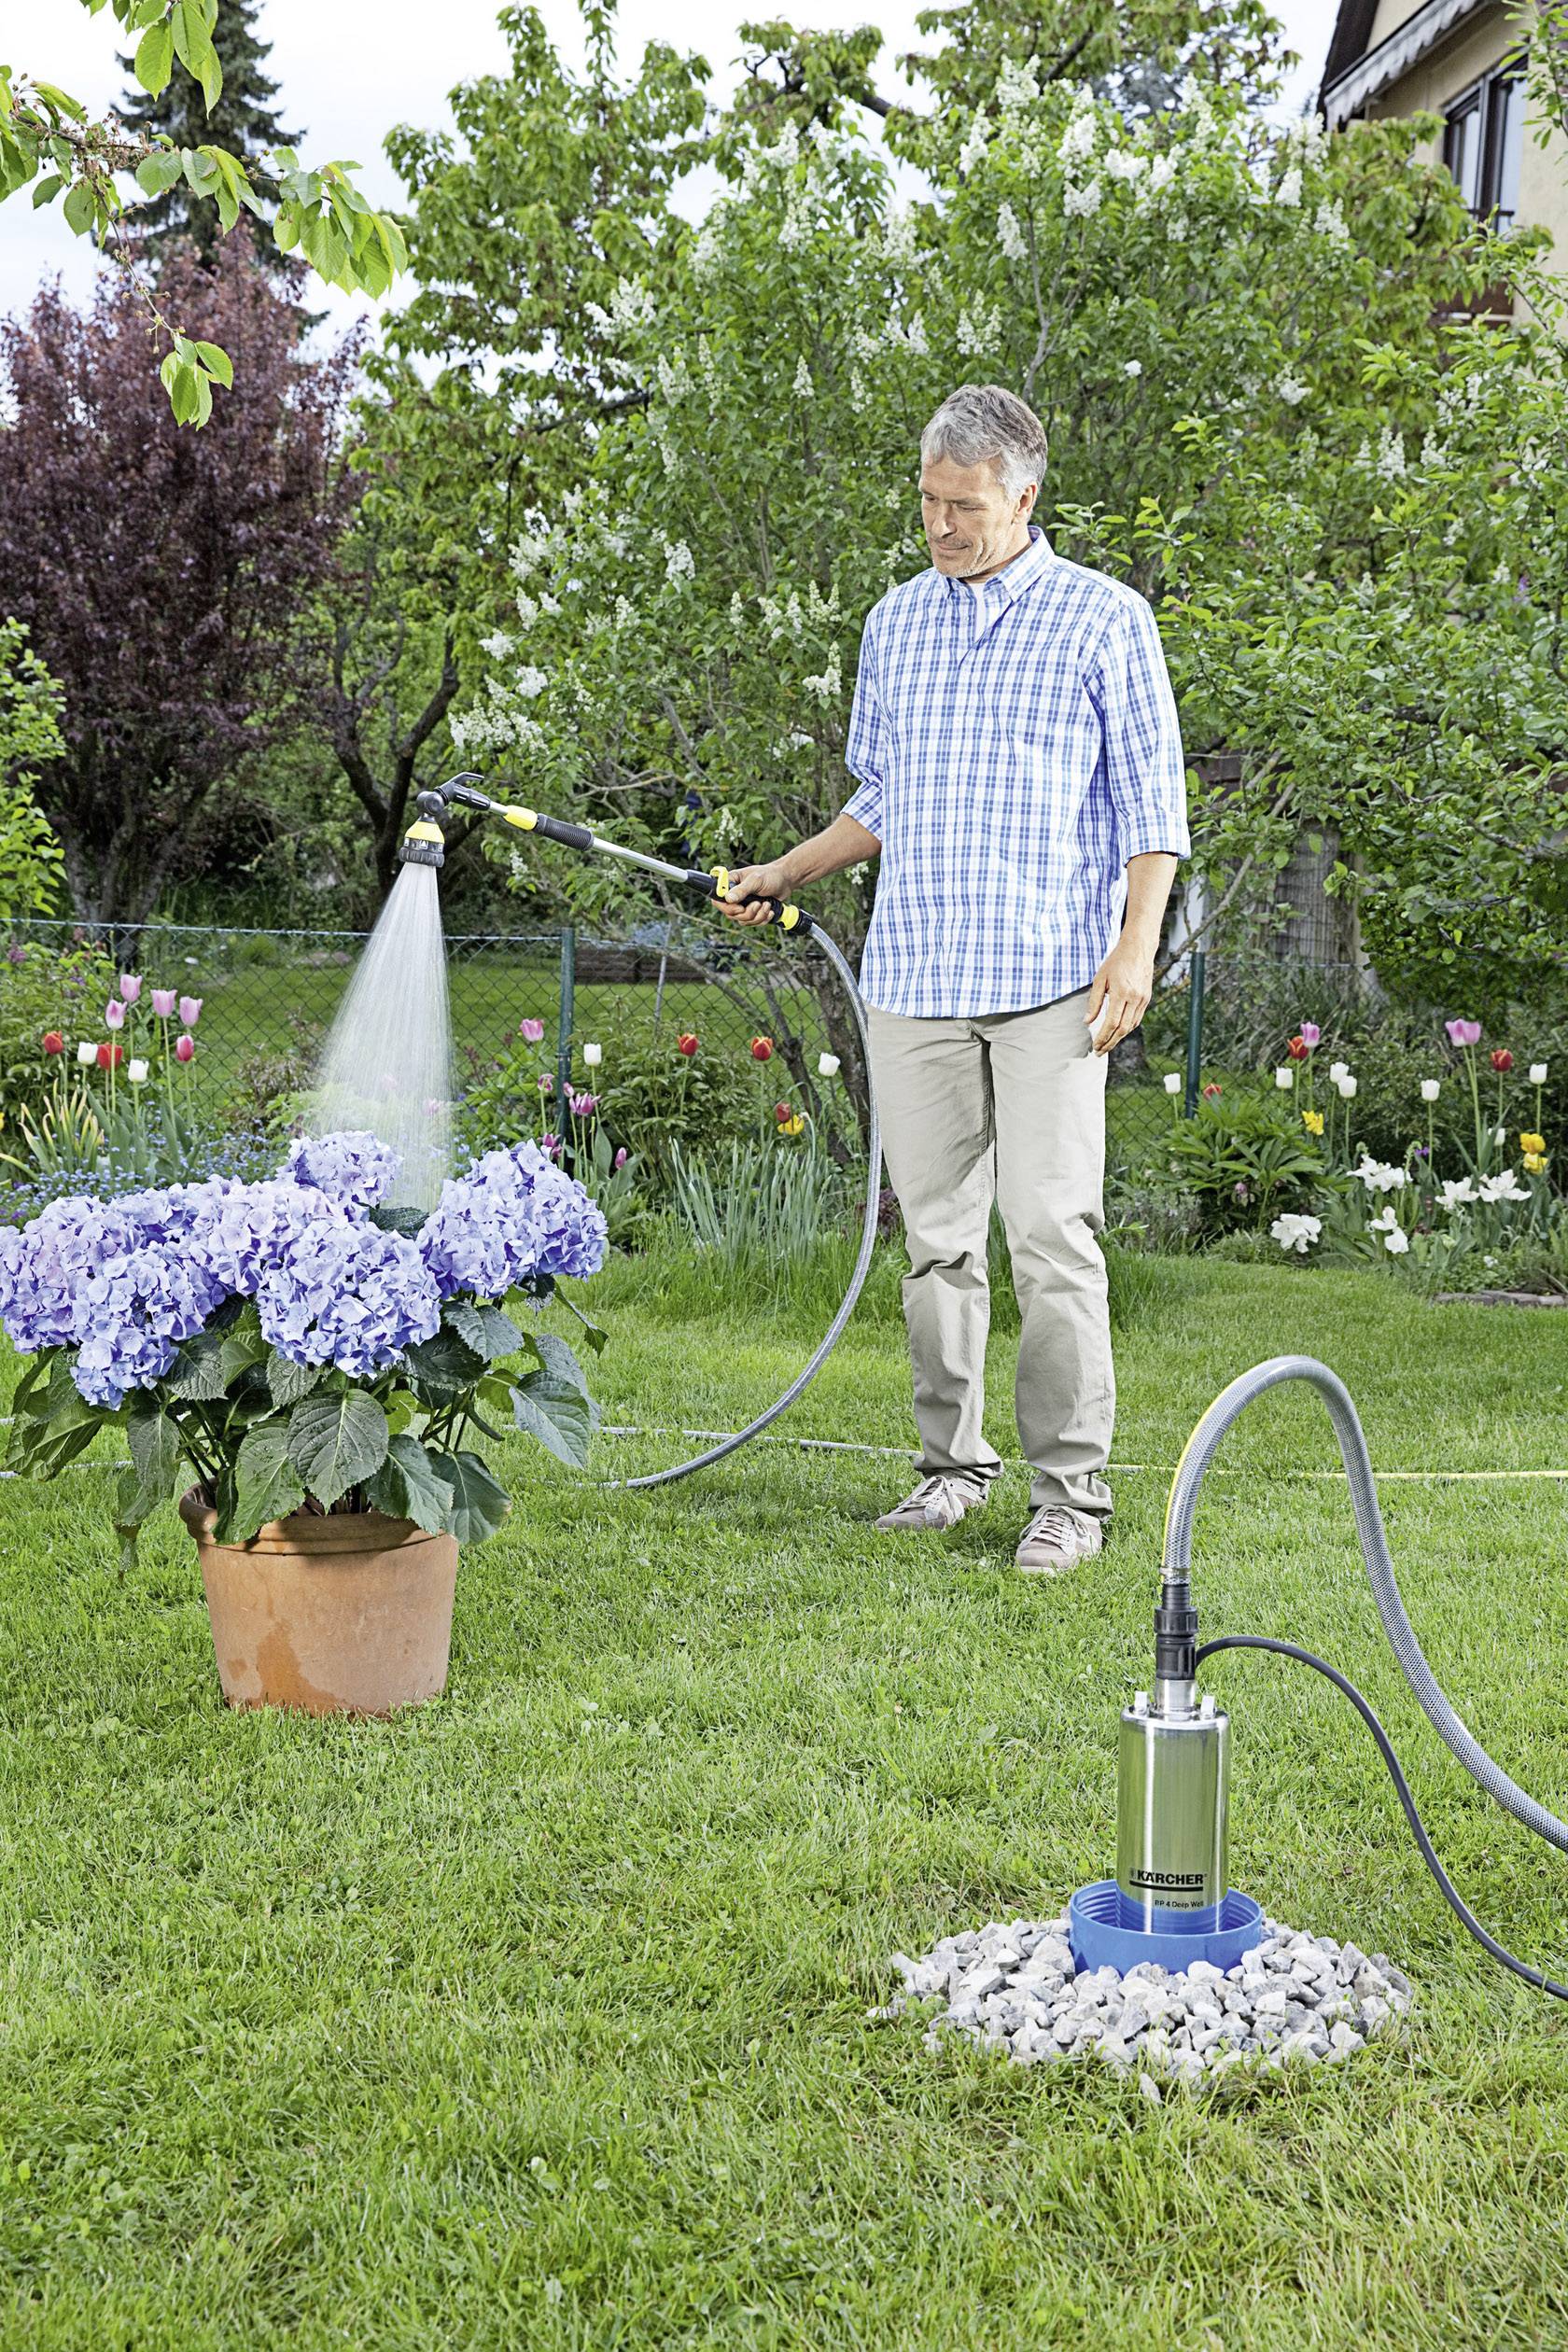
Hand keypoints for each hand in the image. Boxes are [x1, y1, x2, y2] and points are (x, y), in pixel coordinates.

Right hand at [715, 859, 793, 923]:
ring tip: (767, 904)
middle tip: (758, 904)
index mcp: (730, 883)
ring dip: (758, 916)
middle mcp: (734, 896)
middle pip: (731, 914)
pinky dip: (763, 918)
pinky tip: (770, 909)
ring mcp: (743, 905)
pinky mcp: (752, 912)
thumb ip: (742, 890)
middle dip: (747, 913)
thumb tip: (729, 899)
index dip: (727, 908)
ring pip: (743, 921)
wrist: (785, 881)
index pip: (717, 900)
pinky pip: (753, 923)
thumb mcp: (756, 880)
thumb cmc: (770, 875)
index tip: (741, 907)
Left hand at [1085, 938, 1153, 1055]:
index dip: (1102, 1037)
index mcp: (1121, 993)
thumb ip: (1094, 1002)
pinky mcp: (1146, 999)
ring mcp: (1142, 999)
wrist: (1138, 949)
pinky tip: (1117, 1032)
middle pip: (1122, 1029)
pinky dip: (1126, 1028)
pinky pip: (1136, 1019)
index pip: (1111, 1022)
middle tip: (1099, 1051)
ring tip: (1106, 1044)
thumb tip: (1087, 1022)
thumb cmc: (1116, 962)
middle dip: (1110, 1043)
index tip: (1095, 1045)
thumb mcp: (1100, 979)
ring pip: (1131, 1026)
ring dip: (1118, 1038)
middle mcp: (1134, 998)